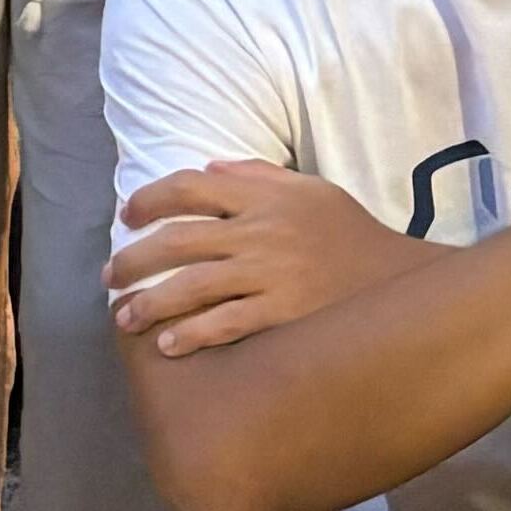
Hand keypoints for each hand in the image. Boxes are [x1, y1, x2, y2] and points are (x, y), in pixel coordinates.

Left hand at [106, 161, 371, 358]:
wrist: (399, 282)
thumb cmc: (352, 235)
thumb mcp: (312, 190)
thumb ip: (261, 174)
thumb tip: (212, 165)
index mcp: (263, 196)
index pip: (190, 187)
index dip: (149, 198)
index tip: (126, 215)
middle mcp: (259, 232)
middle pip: (177, 240)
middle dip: (134, 259)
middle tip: (111, 277)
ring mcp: (270, 275)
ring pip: (192, 286)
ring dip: (150, 303)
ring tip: (126, 317)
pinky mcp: (283, 314)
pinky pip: (225, 324)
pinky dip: (191, 334)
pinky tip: (169, 345)